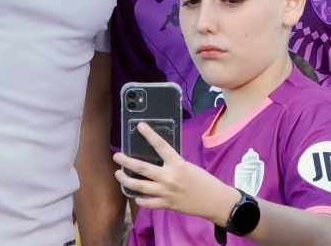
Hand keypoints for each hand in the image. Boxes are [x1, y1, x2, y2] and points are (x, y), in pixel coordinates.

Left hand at [112, 122, 239, 224]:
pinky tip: (135, 196)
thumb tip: (158, 159)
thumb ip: (173, 163)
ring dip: (126, 180)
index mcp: (178, 164)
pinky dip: (140, 200)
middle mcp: (169, 178)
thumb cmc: (204, 181)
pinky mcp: (167, 204)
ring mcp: (166, 192)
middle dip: (127, 161)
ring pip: (140, 186)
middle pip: (143, 168)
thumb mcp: (189, 166)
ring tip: (118, 174)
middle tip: (117, 156)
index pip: (161, 146)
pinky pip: (148, 203)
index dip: (150, 135)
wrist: (214, 201)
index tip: (140, 126)